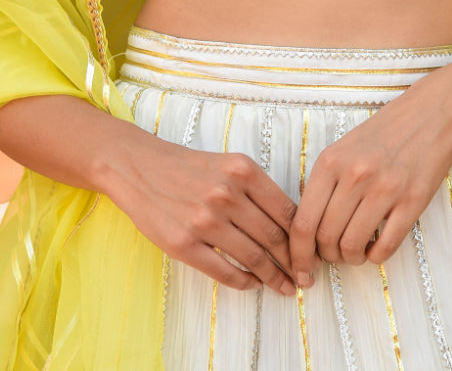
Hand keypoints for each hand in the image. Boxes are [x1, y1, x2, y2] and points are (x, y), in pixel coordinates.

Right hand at [104, 126, 300, 295]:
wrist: (139, 167)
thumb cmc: (188, 167)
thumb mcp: (228, 164)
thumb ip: (257, 189)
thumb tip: (291, 224)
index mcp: (243, 169)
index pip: (286, 211)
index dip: (304, 238)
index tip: (312, 254)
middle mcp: (227, 193)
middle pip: (274, 237)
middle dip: (294, 263)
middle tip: (304, 278)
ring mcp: (204, 220)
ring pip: (253, 257)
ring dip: (274, 277)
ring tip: (284, 287)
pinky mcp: (183, 244)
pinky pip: (224, 271)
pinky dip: (244, 282)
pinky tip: (253, 283)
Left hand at [288, 80, 451, 280]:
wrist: (431, 114)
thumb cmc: (384, 132)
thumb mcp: (343, 148)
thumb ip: (325, 183)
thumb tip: (309, 229)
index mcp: (331, 162)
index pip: (303, 223)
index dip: (298, 255)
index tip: (302, 270)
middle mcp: (354, 175)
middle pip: (326, 238)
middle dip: (326, 257)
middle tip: (334, 255)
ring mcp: (384, 189)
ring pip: (353, 246)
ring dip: (351, 258)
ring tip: (356, 251)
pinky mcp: (412, 202)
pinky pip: (385, 247)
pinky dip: (376, 257)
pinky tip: (377, 246)